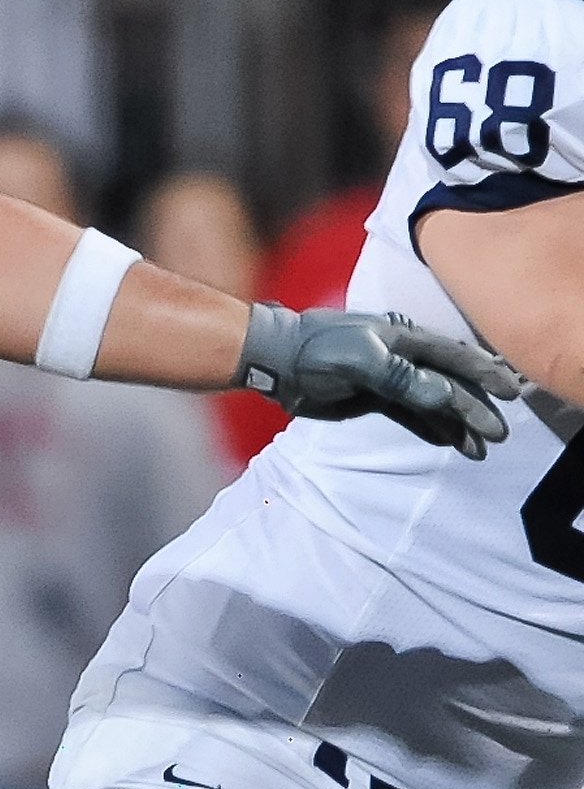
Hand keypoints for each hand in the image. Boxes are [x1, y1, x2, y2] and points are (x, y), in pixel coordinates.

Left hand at [236, 304, 518, 459]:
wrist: (278, 360)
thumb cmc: (316, 351)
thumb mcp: (359, 361)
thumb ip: (401, 378)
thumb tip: (443, 396)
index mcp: (405, 339)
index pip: (454, 357)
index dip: (484, 373)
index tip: (509, 392)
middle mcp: (404, 357)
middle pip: (449, 384)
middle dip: (475, 409)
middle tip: (498, 435)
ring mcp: (391, 379)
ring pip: (433, 403)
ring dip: (456, 424)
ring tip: (478, 449)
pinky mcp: (376, 398)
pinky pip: (412, 414)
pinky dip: (432, 427)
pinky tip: (450, 442)